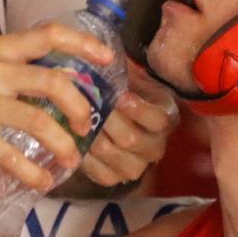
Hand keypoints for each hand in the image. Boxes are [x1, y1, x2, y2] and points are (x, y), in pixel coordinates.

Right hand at [0, 22, 113, 191]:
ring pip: (39, 120)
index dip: (84, 44)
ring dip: (64, 143)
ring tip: (74, 158)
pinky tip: (44, 181)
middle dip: (81, 106)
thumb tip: (55, 82)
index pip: (50, 34)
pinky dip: (33, 171)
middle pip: (54, 81)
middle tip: (88, 125)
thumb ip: (11, 68)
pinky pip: (11, 154)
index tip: (108, 59)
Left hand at [78, 60, 178, 186]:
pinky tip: (71, 135)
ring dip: (89, 133)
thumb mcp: (133, 79)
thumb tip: (99, 57)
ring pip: (108, 152)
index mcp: (166, 119)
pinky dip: (81, 151)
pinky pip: (94, 169)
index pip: (157, 119)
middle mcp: (155, 147)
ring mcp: (135, 167)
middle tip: (85, 102)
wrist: (124, 121)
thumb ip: (122, 72)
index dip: (138, 109)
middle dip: (105, 119)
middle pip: (129, 138)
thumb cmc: (128, 93)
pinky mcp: (112, 179)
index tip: (119, 95)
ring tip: (74, 115)